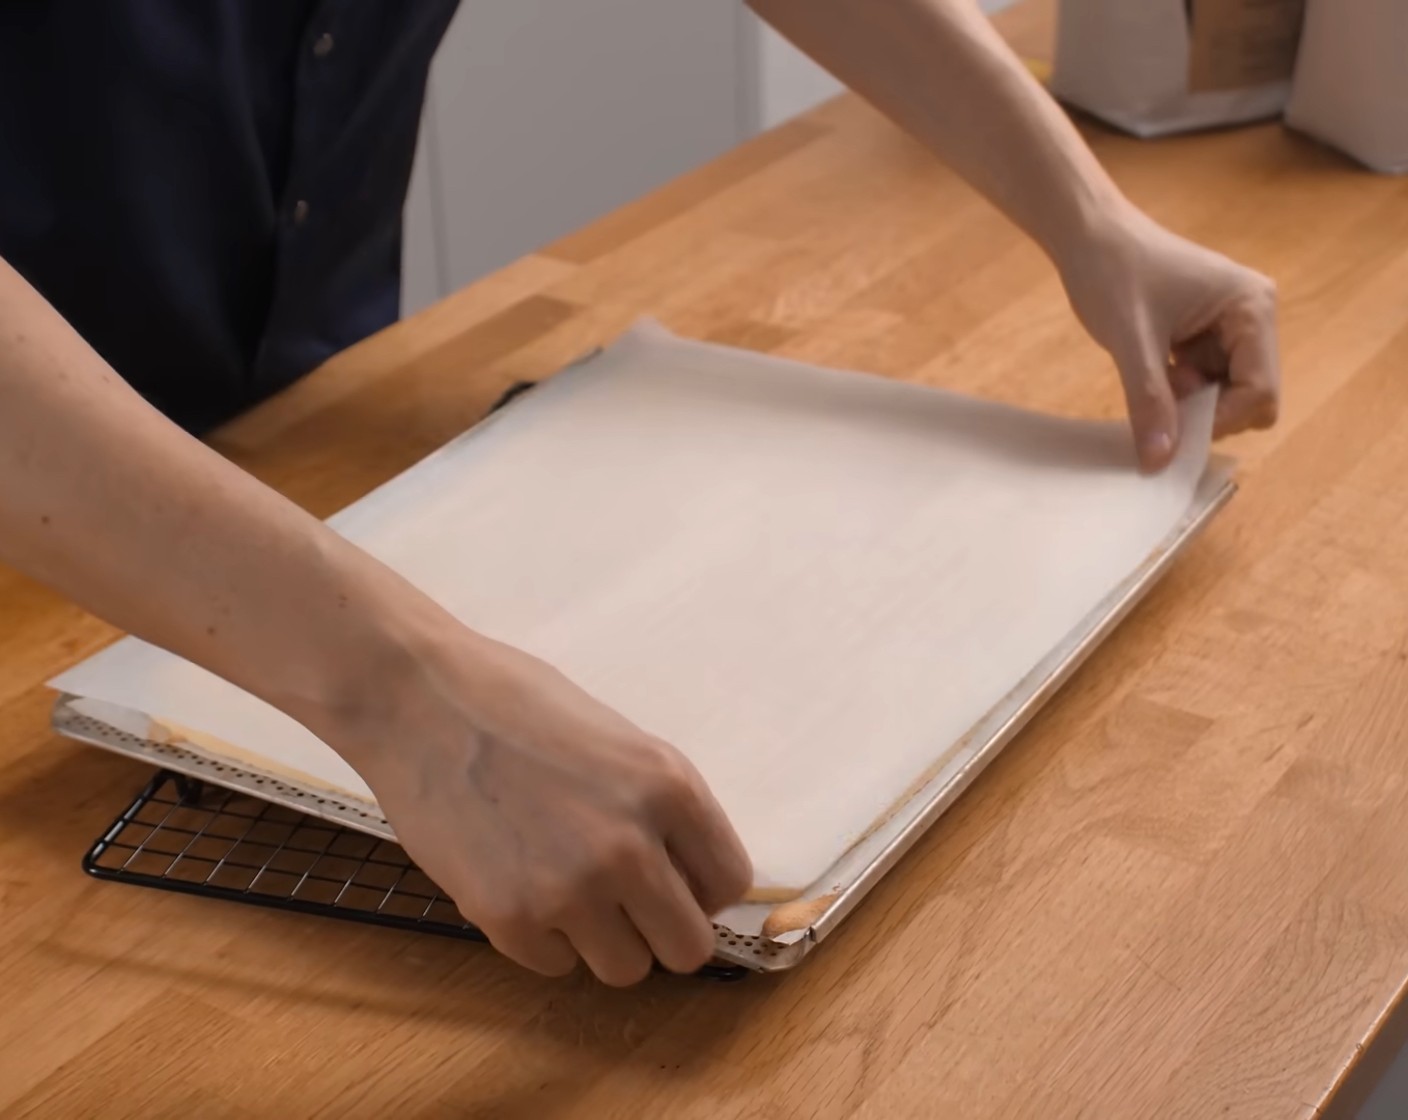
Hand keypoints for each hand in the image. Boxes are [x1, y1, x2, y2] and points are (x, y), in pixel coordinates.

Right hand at [335, 632, 751, 986]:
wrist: (417, 699)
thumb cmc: (516, 703)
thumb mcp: (619, 740)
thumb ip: (659, 806)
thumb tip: (686, 875)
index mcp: (669, 787)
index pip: (729, 883)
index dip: (701, 887)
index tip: (673, 880)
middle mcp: (631, 846)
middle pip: (688, 947)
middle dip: (661, 931)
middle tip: (626, 904)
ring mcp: (570, 889)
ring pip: (626, 970)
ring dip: (603, 941)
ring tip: (567, 892)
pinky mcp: (510, 919)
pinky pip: (555, 966)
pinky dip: (542, 939)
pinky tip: (517, 883)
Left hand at [1060, 209, 1281, 471]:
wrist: (1087, 233)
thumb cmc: (1111, 272)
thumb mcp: (1130, 342)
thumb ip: (1149, 402)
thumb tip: (1159, 464)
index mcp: (1253, 308)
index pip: (1260, 392)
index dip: (1219, 421)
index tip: (1172, 429)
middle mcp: (1254, 318)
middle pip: (1249, 397)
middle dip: (1206, 412)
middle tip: (1159, 398)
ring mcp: (1231, 327)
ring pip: (1225, 395)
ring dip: (1189, 403)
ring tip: (1151, 376)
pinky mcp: (1207, 336)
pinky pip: (1205, 384)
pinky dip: (1178, 393)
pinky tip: (1150, 375)